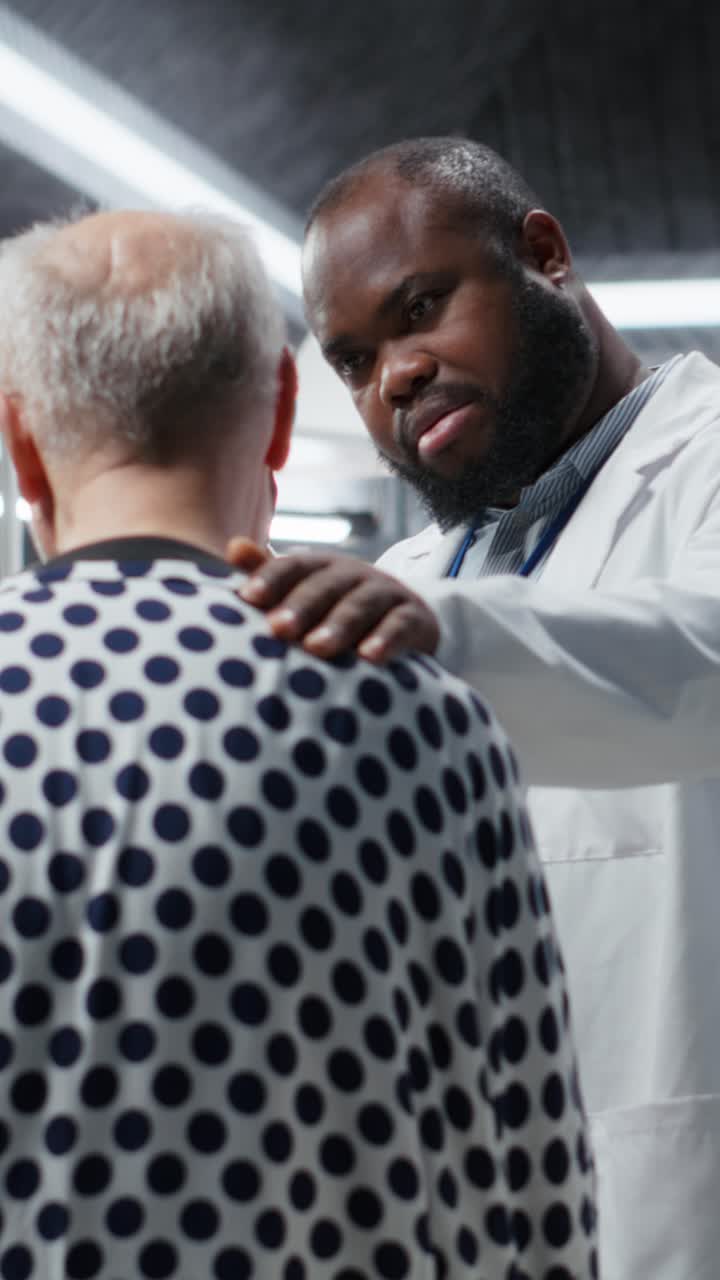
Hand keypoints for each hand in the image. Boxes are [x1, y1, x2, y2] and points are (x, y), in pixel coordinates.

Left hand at [225, 540, 439, 662]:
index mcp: (322, 568)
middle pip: (326, 585)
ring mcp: (387, 594)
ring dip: (339, 625)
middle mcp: (354, 574)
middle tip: (277, 629)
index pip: (294, 566)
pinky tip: (370, 658)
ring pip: (361, 605)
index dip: (271, 578)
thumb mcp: (307, 594)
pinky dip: (386, 640)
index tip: (248, 597)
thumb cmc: (339, 612)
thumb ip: (270, 575)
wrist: (406, 623)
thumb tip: (233, 546)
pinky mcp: (416, 619)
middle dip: (301, 606)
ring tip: (316, 648)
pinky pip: (400, 626)